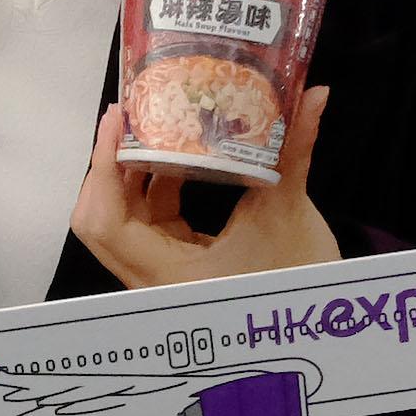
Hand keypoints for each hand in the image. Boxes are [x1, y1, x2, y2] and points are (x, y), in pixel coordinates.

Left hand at [71, 86, 341, 288]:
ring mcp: (158, 274)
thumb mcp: (289, 210)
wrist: (315, 319)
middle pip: (100, 220)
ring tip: (145, 127)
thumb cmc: (300, 276)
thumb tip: (315, 96)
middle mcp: (153, 280)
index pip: (107, 220)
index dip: (103, 167)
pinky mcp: (171, 265)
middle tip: (125, 119)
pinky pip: (145, 224)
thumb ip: (293, 150)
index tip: (115, 121)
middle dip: (108, 167)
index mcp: (170, 274)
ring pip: (121, 220)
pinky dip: (152, 189)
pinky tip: (171, 156)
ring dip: (129, 174)